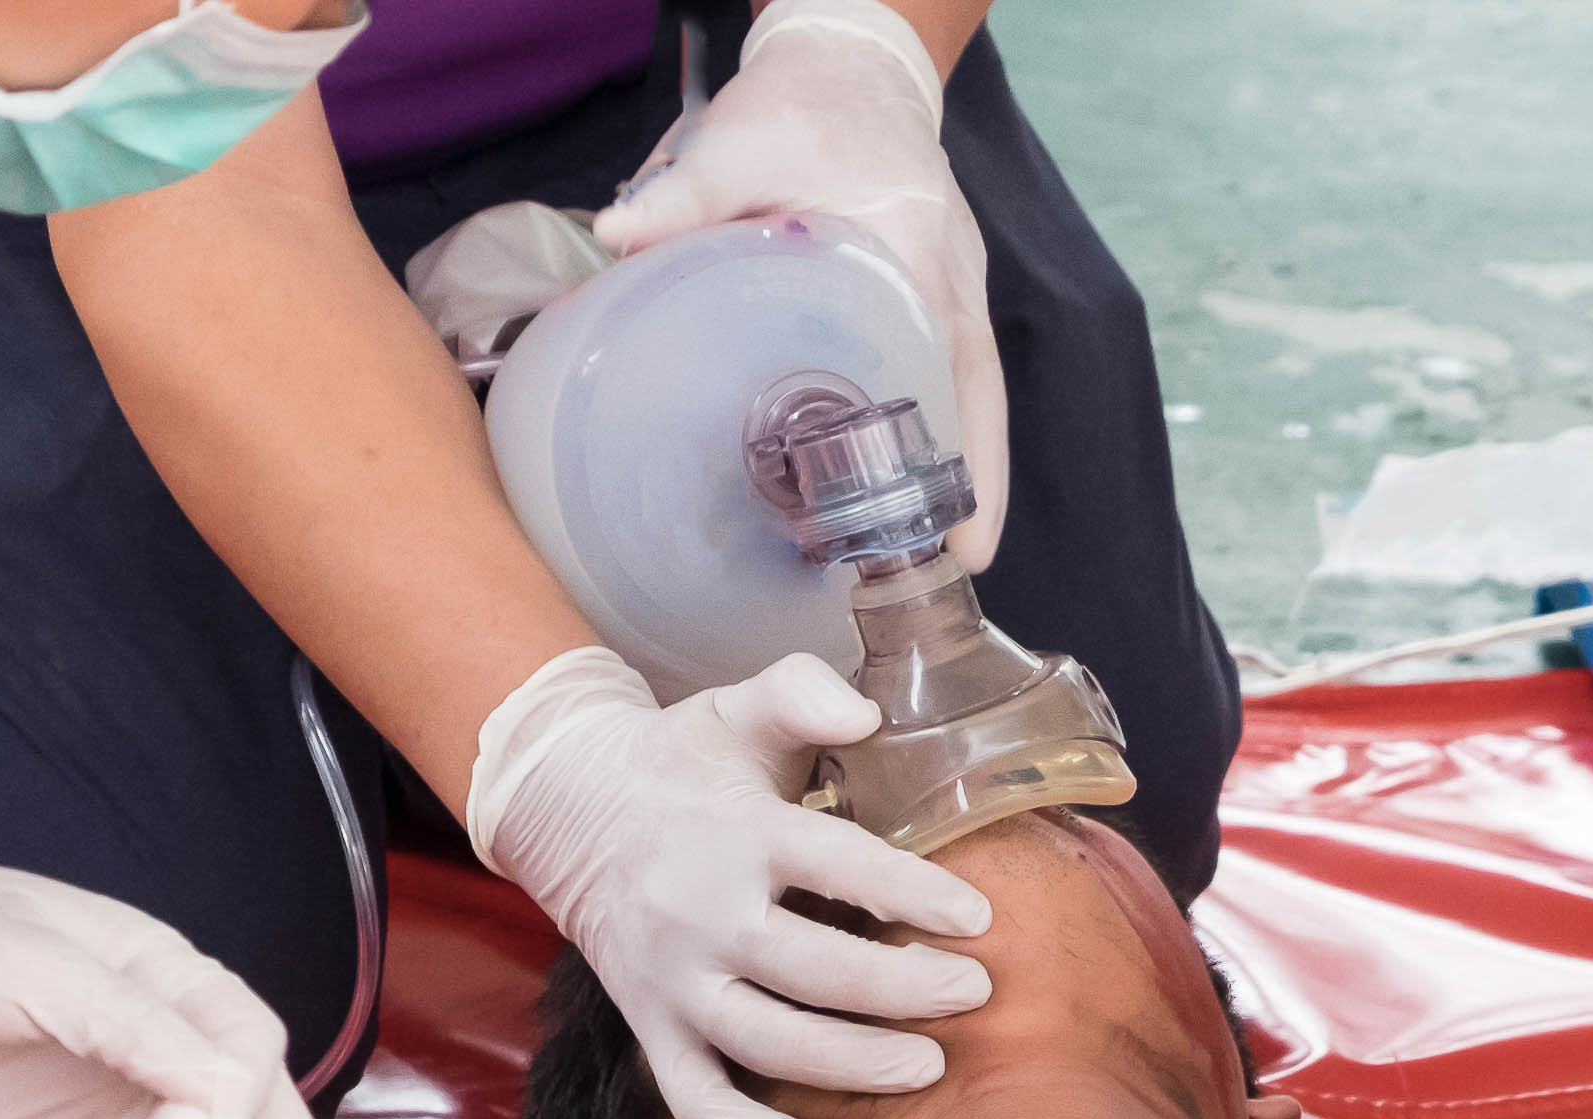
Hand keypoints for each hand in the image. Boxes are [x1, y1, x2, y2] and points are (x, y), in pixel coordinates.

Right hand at [465, 645, 993, 1118]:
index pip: (835, 864)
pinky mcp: (652, 1028)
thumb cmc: (682, 763)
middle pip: (811, 967)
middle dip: (901, 988)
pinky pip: (696, 1099)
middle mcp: (702, 914)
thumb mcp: (738, 709)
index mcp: (736, 833)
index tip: (977, 920)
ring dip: (849, 1062)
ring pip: (765, 1040)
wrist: (567, 809)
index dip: (910, 894)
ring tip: (927, 1065)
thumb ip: (804, 697)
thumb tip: (867, 715)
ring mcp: (674, 981)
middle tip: (973, 993)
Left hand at [592, 0, 1004, 570]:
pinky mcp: (931, 297)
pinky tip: (902, 494)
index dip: (965, 459)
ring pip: (970, 399)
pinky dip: (937, 438)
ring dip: (957, 476)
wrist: (847, 63)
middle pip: (978, 405)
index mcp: (917, 249)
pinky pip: (946, 379)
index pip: (958, 367)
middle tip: (941, 581)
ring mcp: (950, 291)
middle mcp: (950, 280)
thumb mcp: (739, 141)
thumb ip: (681, 193)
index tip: (962, 538)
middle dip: (967, 493)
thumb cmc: (801, 103)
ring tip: (929, 562)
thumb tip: (613, 236)